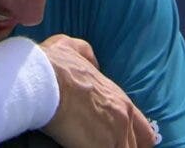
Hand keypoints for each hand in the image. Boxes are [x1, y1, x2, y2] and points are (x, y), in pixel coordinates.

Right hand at [38, 35, 155, 147]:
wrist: (41, 80)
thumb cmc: (52, 65)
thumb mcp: (69, 47)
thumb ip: (85, 53)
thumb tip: (91, 61)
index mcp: (118, 98)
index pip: (142, 128)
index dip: (132, 137)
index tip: (118, 140)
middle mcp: (123, 118)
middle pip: (138, 146)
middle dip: (126, 147)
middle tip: (107, 144)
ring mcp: (114, 136)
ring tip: (92, 146)